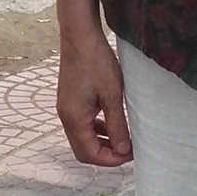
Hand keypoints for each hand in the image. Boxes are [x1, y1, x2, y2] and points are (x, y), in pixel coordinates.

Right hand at [57, 22, 133, 166]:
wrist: (80, 36)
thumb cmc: (96, 62)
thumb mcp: (113, 95)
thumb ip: (118, 125)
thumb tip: (123, 150)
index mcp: (73, 118)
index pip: (89, 154)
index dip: (111, 160)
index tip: (131, 154)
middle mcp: (65, 117)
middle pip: (83, 150)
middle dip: (105, 154)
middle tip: (127, 149)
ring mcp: (66, 108)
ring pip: (82, 138)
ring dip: (101, 142)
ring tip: (123, 137)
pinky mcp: (70, 100)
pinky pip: (81, 124)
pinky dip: (96, 129)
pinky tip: (112, 122)